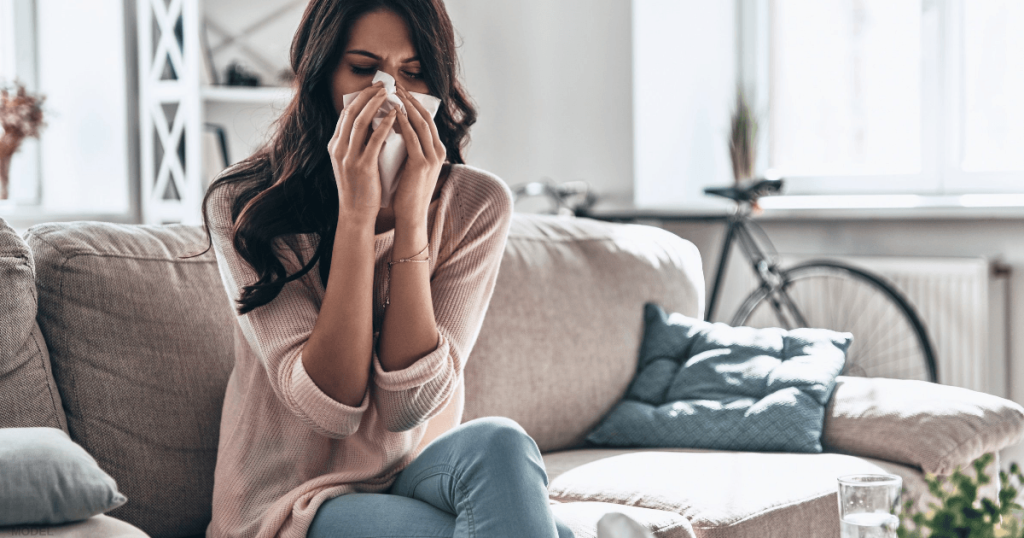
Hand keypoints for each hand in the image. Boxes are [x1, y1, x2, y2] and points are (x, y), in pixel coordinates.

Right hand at [328, 80, 398, 219]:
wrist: (356, 213)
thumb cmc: (359, 188)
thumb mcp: (351, 162)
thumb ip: (357, 144)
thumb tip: (372, 124)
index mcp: (334, 146)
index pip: (345, 114)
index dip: (360, 98)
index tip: (374, 88)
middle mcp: (338, 149)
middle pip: (351, 112)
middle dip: (367, 95)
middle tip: (383, 85)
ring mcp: (348, 157)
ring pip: (360, 122)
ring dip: (375, 104)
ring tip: (389, 94)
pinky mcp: (362, 166)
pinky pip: (374, 139)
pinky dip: (385, 124)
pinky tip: (395, 115)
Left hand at [390, 85, 446, 225]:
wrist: (411, 215)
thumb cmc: (407, 191)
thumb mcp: (412, 165)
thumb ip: (410, 148)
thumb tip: (395, 128)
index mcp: (437, 151)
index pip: (427, 120)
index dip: (414, 103)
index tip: (400, 91)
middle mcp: (438, 151)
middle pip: (426, 117)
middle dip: (410, 99)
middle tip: (395, 85)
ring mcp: (432, 157)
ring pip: (420, 123)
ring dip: (406, 106)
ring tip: (393, 93)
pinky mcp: (422, 164)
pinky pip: (412, 137)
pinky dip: (402, 122)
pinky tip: (393, 113)